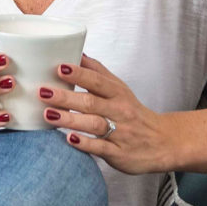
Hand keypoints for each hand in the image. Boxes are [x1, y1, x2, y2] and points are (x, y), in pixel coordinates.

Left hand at [39, 54, 173, 174]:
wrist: (163, 142)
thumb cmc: (134, 113)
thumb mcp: (120, 89)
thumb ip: (98, 72)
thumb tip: (77, 52)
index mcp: (118, 93)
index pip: (97, 80)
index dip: (79, 74)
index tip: (59, 68)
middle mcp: (119, 111)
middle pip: (91, 101)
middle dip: (66, 96)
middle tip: (43, 91)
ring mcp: (120, 133)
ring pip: (94, 124)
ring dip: (70, 118)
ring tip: (48, 114)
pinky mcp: (119, 153)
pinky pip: (101, 148)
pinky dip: (85, 143)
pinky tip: (69, 138)